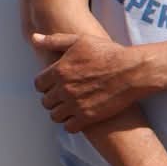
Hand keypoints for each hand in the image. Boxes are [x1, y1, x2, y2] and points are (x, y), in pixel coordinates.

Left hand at [32, 31, 150, 131]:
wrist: (132, 71)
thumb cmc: (108, 53)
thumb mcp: (80, 40)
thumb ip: (54, 41)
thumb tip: (34, 38)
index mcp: (59, 70)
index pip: (38, 85)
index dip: (45, 85)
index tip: (53, 85)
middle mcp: (64, 89)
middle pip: (46, 101)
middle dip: (52, 99)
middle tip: (62, 98)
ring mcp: (76, 104)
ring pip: (55, 116)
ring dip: (60, 113)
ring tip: (68, 109)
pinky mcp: (89, 116)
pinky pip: (69, 127)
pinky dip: (71, 124)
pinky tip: (78, 118)